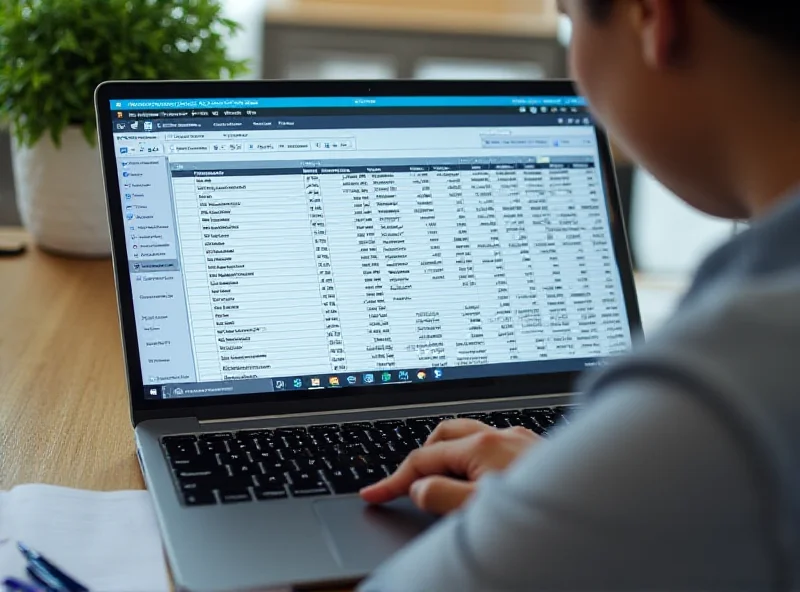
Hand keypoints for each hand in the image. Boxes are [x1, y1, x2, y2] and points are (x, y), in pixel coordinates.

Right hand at [360, 419, 540, 514]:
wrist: (601, 507)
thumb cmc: (546, 514)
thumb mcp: (480, 512)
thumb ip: (443, 497)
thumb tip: (419, 488)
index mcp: (481, 447)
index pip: (423, 459)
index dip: (393, 479)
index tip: (373, 493)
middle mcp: (501, 435)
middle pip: (443, 435)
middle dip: (420, 457)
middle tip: (407, 484)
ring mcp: (520, 440)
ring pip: (469, 436)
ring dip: (448, 455)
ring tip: (441, 481)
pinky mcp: (535, 450)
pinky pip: (493, 444)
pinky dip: (474, 457)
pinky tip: (482, 479)